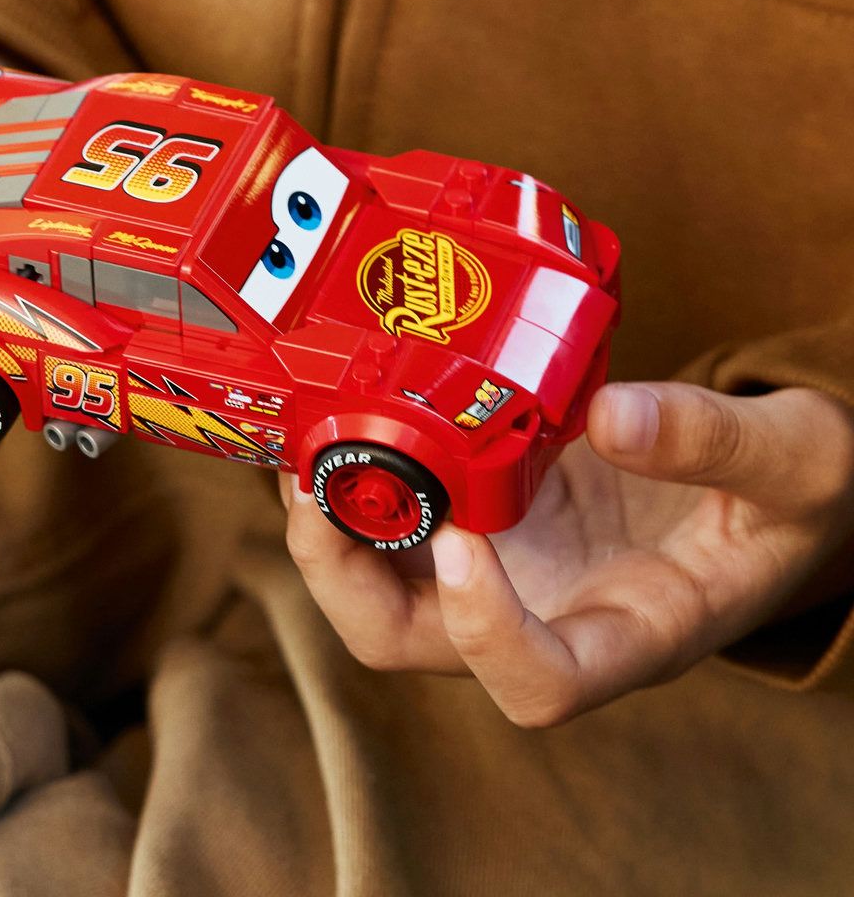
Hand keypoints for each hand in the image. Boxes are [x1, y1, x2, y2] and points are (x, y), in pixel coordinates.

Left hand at [282, 382, 853, 725]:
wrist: (768, 482)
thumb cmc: (791, 493)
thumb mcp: (795, 458)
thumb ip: (716, 439)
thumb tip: (612, 417)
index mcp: (633, 630)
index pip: (539, 685)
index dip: (486, 633)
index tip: (468, 541)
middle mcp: (546, 613)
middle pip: (412, 644)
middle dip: (344, 579)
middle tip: (316, 488)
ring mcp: (507, 567)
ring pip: (381, 586)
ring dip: (328, 530)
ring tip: (308, 444)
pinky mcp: (489, 514)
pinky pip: (396, 520)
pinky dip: (358, 482)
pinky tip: (345, 420)